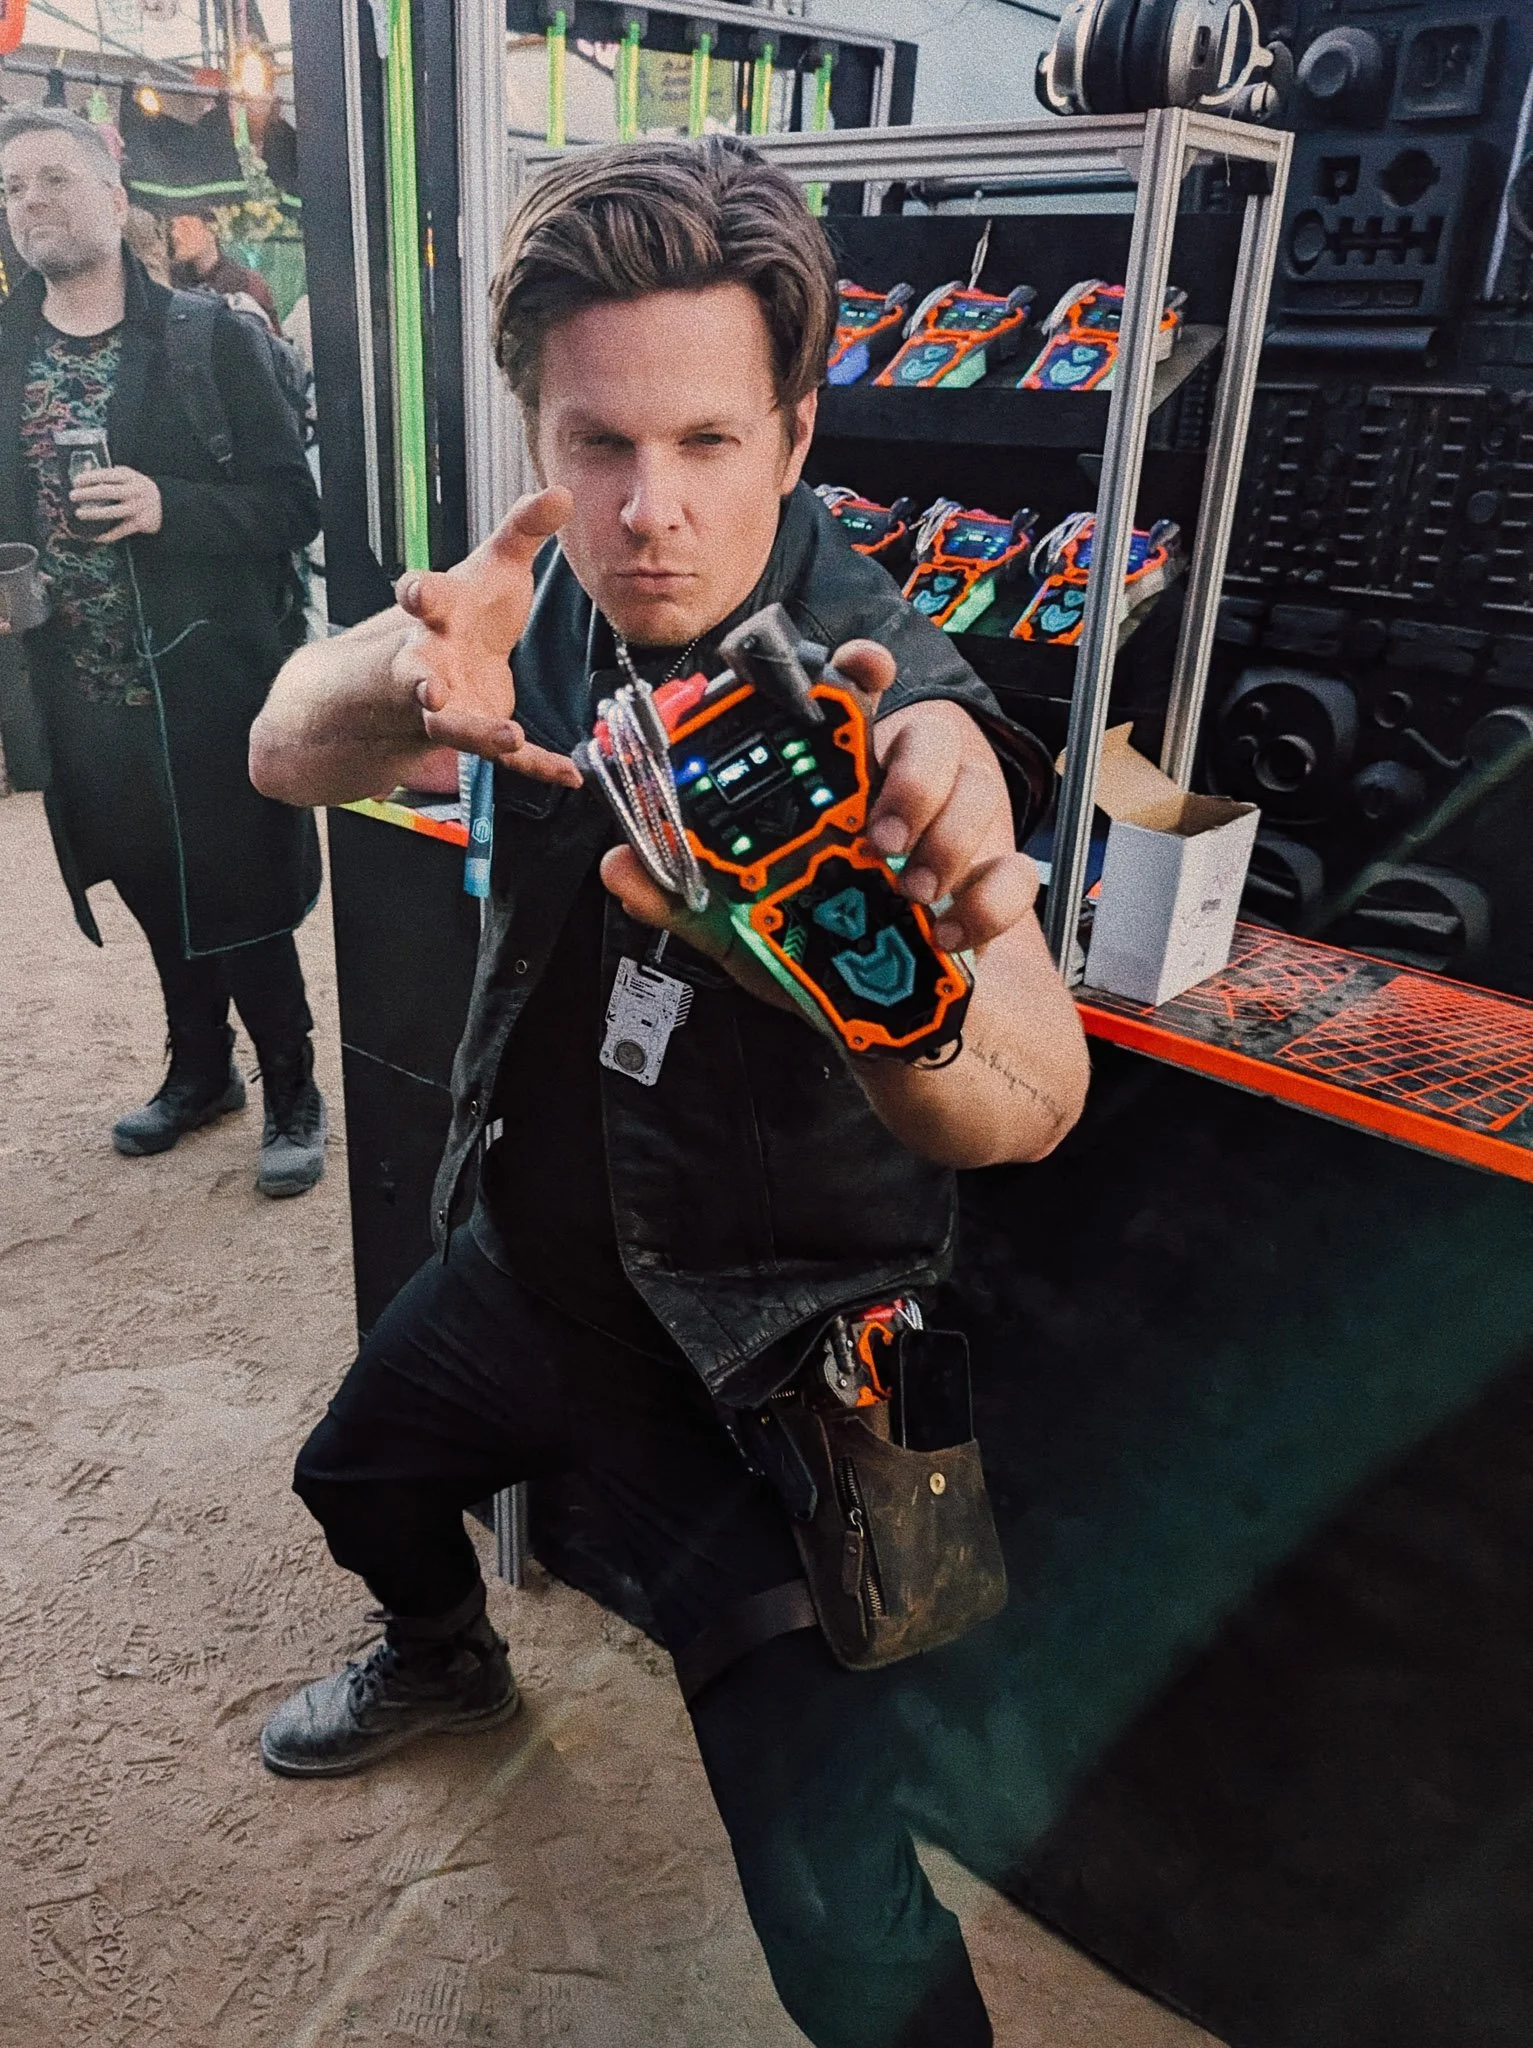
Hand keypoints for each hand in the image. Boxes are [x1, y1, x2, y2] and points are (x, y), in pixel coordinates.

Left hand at [70, 465, 162, 542]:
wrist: (165, 504)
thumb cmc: (137, 487)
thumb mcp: (126, 476)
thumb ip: (107, 474)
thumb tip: (83, 467)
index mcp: (129, 477)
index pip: (105, 475)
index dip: (88, 478)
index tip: (75, 481)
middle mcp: (134, 491)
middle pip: (106, 492)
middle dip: (87, 494)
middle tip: (72, 496)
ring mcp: (137, 508)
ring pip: (112, 512)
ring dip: (93, 513)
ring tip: (79, 513)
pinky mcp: (140, 523)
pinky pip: (121, 530)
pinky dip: (108, 535)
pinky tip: (96, 536)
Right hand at [392, 487, 581, 787]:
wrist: (429, 668)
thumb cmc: (461, 612)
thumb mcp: (490, 567)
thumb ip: (523, 532)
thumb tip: (561, 491)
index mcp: (435, 613)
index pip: (421, 598)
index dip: (418, 594)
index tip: (415, 592)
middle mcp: (429, 661)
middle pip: (416, 671)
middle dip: (419, 678)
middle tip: (427, 686)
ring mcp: (446, 704)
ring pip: (449, 724)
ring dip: (473, 731)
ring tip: (505, 736)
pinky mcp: (472, 733)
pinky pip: (502, 756)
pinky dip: (536, 763)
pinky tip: (569, 773)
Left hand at [598, 638, 1037, 1004]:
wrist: (904, 1029)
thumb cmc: (820, 964)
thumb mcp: (740, 937)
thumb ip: (683, 901)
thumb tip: (617, 864)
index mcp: (835, 792)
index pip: (847, 708)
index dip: (856, 674)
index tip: (860, 668)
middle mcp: (898, 797)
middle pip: (926, 737)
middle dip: (911, 781)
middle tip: (882, 838)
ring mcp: (956, 834)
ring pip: (974, 795)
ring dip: (945, 848)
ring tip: (912, 898)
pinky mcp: (999, 878)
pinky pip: (1011, 871)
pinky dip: (984, 907)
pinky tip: (950, 935)